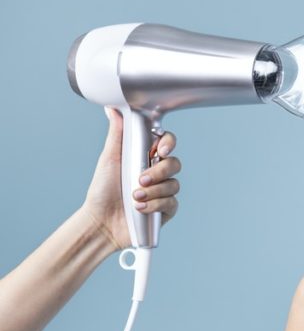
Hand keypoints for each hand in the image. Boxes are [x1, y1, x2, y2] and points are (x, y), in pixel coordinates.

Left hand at [81, 108, 182, 250]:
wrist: (101, 222)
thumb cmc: (102, 190)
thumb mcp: (109, 159)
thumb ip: (117, 134)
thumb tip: (112, 109)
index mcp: (146, 157)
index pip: (167, 143)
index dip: (169, 144)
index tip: (160, 150)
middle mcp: (157, 172)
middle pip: (175, 163)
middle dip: (159, 172)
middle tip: (140, 179)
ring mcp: (163, 191)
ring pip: (174, 184)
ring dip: (154, 191)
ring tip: (135, 197)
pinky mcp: (166, 209)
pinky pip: (172, 203)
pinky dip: (155, 205)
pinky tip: (140, 208)